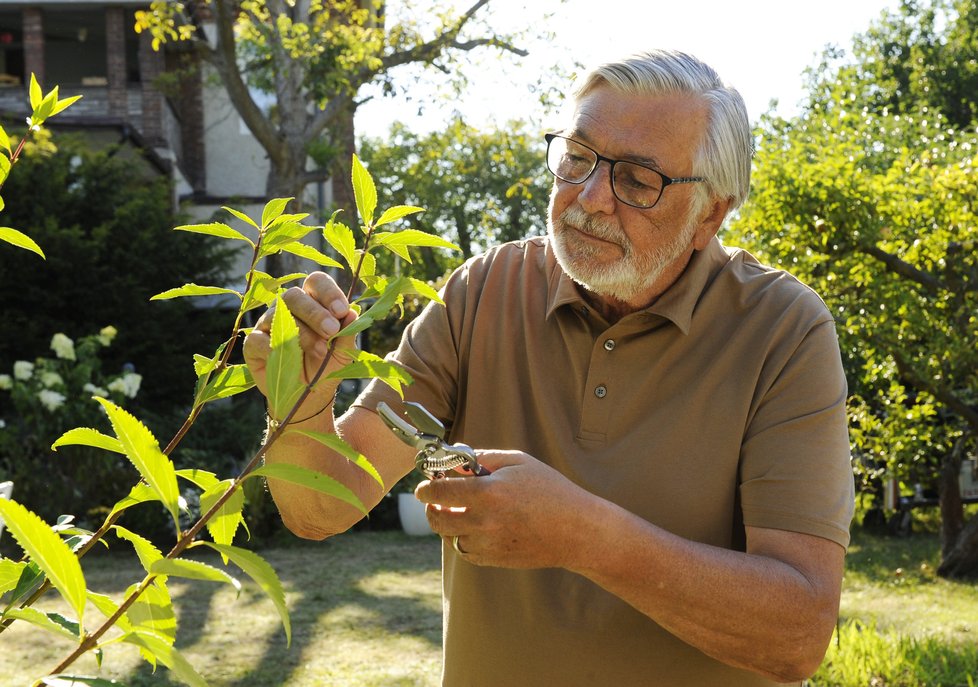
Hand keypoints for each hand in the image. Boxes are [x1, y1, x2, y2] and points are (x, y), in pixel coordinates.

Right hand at [243, 271, 358, 409]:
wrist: (308, 395)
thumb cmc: (326, 366)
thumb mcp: (343, 353)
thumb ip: (348, 333)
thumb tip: (354, 313)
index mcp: (313, 302)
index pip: (316, 283)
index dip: (328, 293)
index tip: (342, 311)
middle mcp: (288, 308)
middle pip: (294, 295)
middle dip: (315, 312)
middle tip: (331, 330)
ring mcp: (268, 324)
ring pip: (277, 315)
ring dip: (302, 333)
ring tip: (320, 351)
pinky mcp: (252, 343)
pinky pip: (258, 339)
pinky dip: (274, 348)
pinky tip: (289, 359)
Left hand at [416, 450, 595, 568]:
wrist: (576, 531)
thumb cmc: (550, 490)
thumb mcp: (518, 462)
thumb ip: (483, 458)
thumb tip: (456, 461)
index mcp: (488, 492)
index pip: (439, 492)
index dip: (425, 489)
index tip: (423, 487)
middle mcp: (484, 521)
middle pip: (437, 519)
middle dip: (431, 508)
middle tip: (436, 500)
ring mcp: (488, 544)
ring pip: (449, 537)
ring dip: (448, 524)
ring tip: (459, 512)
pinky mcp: (494, 560)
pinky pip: (465, 551)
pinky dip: (463, 539)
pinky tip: (475, 527)